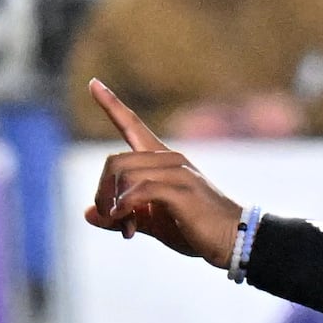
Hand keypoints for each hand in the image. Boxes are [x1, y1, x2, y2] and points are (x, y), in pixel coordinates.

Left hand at [81, 80, 246, 265]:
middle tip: (110, 219)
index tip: (93, 83)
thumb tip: (89, 214)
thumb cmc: (194, 228)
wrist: (233, 239)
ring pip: (124, 174)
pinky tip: (128, 225)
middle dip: (103, 193)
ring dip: (115, 207)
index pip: (132, 124)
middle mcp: (169, 159)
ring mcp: (178, 171)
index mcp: (161, 160)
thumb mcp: (152, 222)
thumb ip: (122, 214)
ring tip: (126, 229)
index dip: (111, 104)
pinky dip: (126, 208)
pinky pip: (140, 190)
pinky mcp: (182, 189)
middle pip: (115, 161)